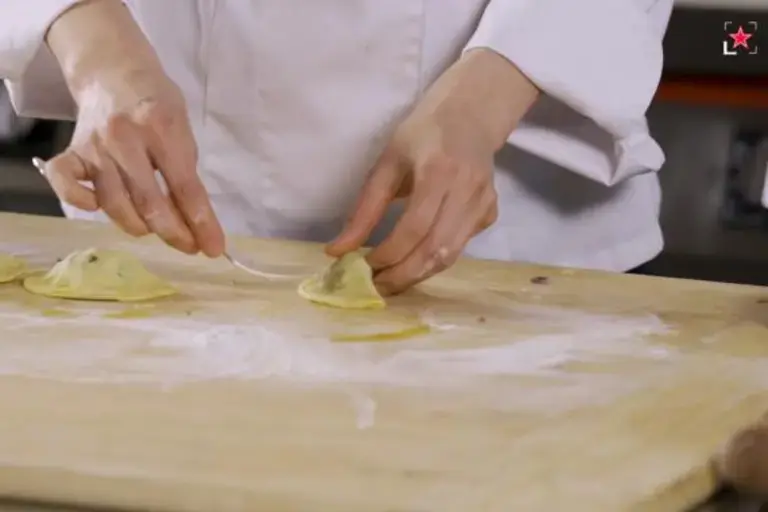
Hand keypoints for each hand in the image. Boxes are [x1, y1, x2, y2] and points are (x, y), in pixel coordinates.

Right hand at [42, 0, 224, 256]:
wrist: (113, 70)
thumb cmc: (157, 104)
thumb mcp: (183, 130)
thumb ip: (186, 173)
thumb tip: (195, 223)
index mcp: (162, 127)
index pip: (185, 186)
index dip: (201, 223)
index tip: (214, 248)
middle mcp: (125, 137)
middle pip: (150, 202)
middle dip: (174, 233)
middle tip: (189, 246)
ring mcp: (95, 145)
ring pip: (115, 204)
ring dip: (139, 226)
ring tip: (156, 227)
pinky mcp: (72, 151)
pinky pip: (66, 185)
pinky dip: (80, 202)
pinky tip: (97, 207)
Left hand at [327, 49, 538, 294]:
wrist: (469, 115)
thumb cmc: (421, 134)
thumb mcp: (386, 163)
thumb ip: (364, 209)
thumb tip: (338, 251)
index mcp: (439, 171)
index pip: (414, 228)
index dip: (389, 254)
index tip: (365, 268)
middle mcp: (468, 190)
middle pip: (436, 249)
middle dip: (403, 275)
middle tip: (377, 287)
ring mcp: (484, 203)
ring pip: (451, 255)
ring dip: (419, 274)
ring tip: (392, 281)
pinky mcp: (491, 212)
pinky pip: (461, 246)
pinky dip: (436, 259)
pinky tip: (416, 258)